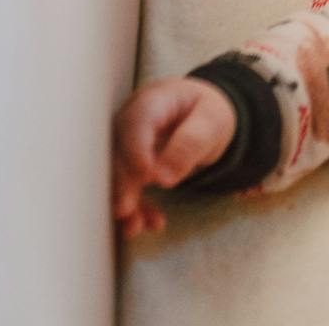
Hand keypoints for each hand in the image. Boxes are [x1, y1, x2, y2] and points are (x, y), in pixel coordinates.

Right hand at [111, 76, 235, 238]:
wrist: (203, 116)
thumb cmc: (207, 112)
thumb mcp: (211, 121)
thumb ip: (190, 143)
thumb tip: (164, 178)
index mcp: (154, 100)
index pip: (137, 122)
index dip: (136, 150)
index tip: (146, 177)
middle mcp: (133, 121)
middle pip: (117, 151)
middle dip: (120, 183)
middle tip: (125, 211)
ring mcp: (128, 145)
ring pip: (117, 175)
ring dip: (124, 202)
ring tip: (135, 228)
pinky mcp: (130, 167)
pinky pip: (128, 190)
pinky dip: (137, 209)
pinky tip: (152, 223)